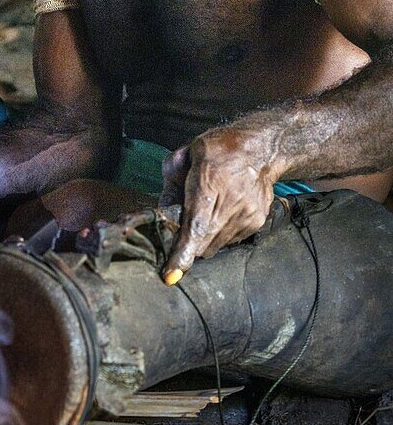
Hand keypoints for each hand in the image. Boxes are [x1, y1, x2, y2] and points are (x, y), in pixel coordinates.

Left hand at [159, 126, 278, 282]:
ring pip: (216, 245)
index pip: (195, 225)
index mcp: (210, 183)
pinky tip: (221, 212)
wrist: (261, 149)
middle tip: (179, 232)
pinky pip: (230, 240)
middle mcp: (232, 203)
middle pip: (203, 242)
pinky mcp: (256, 222)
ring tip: (206, 212)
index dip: (182, 253)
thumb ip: (171, 183)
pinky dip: (219, 233)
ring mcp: (247, 215)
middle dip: (187, 245)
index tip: (171, 274)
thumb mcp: (186, 154)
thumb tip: (163, 213)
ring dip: (204, 238)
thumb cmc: (219, 149)